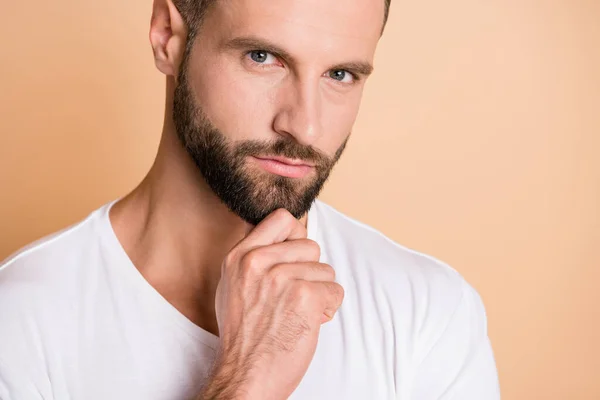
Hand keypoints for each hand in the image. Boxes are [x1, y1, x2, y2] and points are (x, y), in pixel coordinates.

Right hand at [199, 208, 343, 399]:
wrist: (246, 376)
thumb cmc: (244, 336)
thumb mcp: (234, 286)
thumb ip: (256, 257)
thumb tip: (287, 233)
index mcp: (240, 256)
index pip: (281, 219)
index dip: (296, 236)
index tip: (295, 257)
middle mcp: (258, 261)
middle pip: (310, 245)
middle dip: (310, 271)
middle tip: (293, 297)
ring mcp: (281, 277)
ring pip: (325, 270)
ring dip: (319, 292)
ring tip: (297, 313)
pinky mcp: (304, 295)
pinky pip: (335, 290)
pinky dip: (328, 308)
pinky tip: (308, 322)